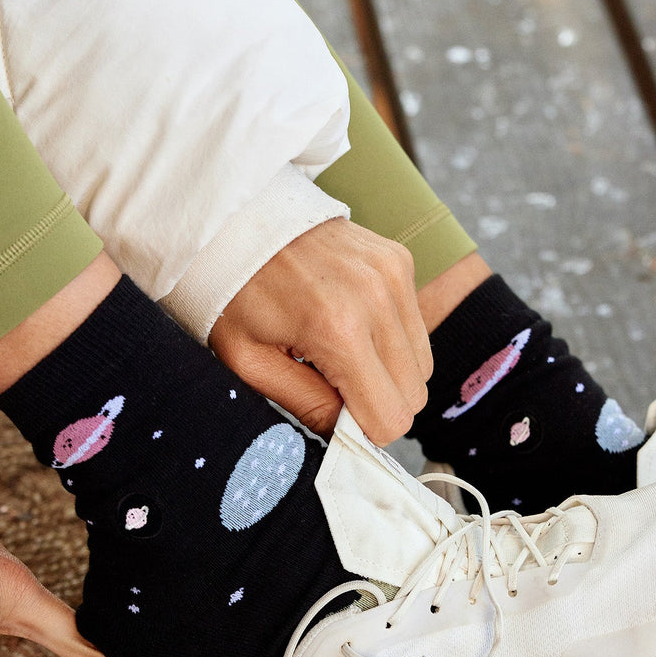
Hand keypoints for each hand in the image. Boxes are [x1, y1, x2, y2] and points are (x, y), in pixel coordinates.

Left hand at [208, 220, 432, 443]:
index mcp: (338, 331)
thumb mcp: (249, 362)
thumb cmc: (233, 292)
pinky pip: (415, 324)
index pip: (391, 418)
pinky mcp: (399, 260)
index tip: (334, 414)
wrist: (235, 219)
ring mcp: (394, 274)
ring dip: (388, 370)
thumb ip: (305, 406)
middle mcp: (378, 299)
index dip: (364, 430)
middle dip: (379, 401)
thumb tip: (348, 437)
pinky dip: (389, 335)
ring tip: (340, 350)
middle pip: (415, 394)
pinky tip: (349, 319)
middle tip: (334, 383)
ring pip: (422, 363)